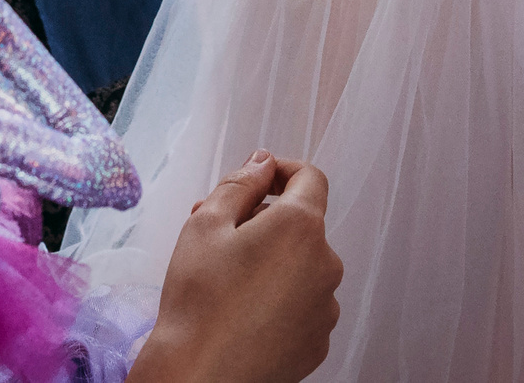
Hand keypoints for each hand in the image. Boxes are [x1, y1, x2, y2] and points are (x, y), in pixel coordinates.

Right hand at [131, 154, 341, 382]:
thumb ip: (240, 183)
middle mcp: (325, 264)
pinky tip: (242, 312)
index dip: (280, 171)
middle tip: (217, 234)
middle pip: (300, 225)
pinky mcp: (318, 342)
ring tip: (226, 279)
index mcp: (301, 227)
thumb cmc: (198, 300)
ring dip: (271, 262)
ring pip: (300, 267)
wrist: (200, 377)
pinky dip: (279, 299)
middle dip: (263, 222)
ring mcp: (325, 307)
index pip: (309, 177)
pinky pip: (302, 305)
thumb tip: (263, 162)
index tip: (255, 179)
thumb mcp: (205, 223)